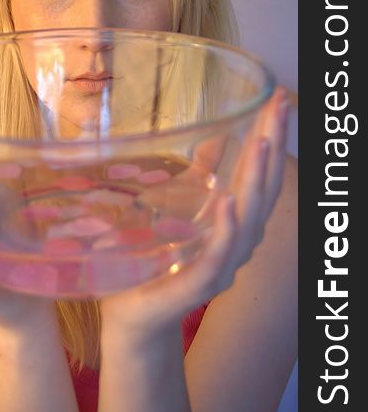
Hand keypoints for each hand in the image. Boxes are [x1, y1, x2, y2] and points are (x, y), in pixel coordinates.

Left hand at [100, 87, 289, 336]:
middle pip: (262, 190)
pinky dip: (227, 229)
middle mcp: (237, 242)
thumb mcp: (178, 205)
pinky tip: (229, 200)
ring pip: (249, 220)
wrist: (132, 312)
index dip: (271, 137)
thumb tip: (215, 136)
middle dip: (273, 146)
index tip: (278, 100)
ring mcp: (221, 265)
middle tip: (280, 105)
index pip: (259, 174)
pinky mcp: (197, 285)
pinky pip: (218, 256)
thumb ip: (199, 174)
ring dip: (256, 180)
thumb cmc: (157, 257)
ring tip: (262, 142)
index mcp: (233, 222)